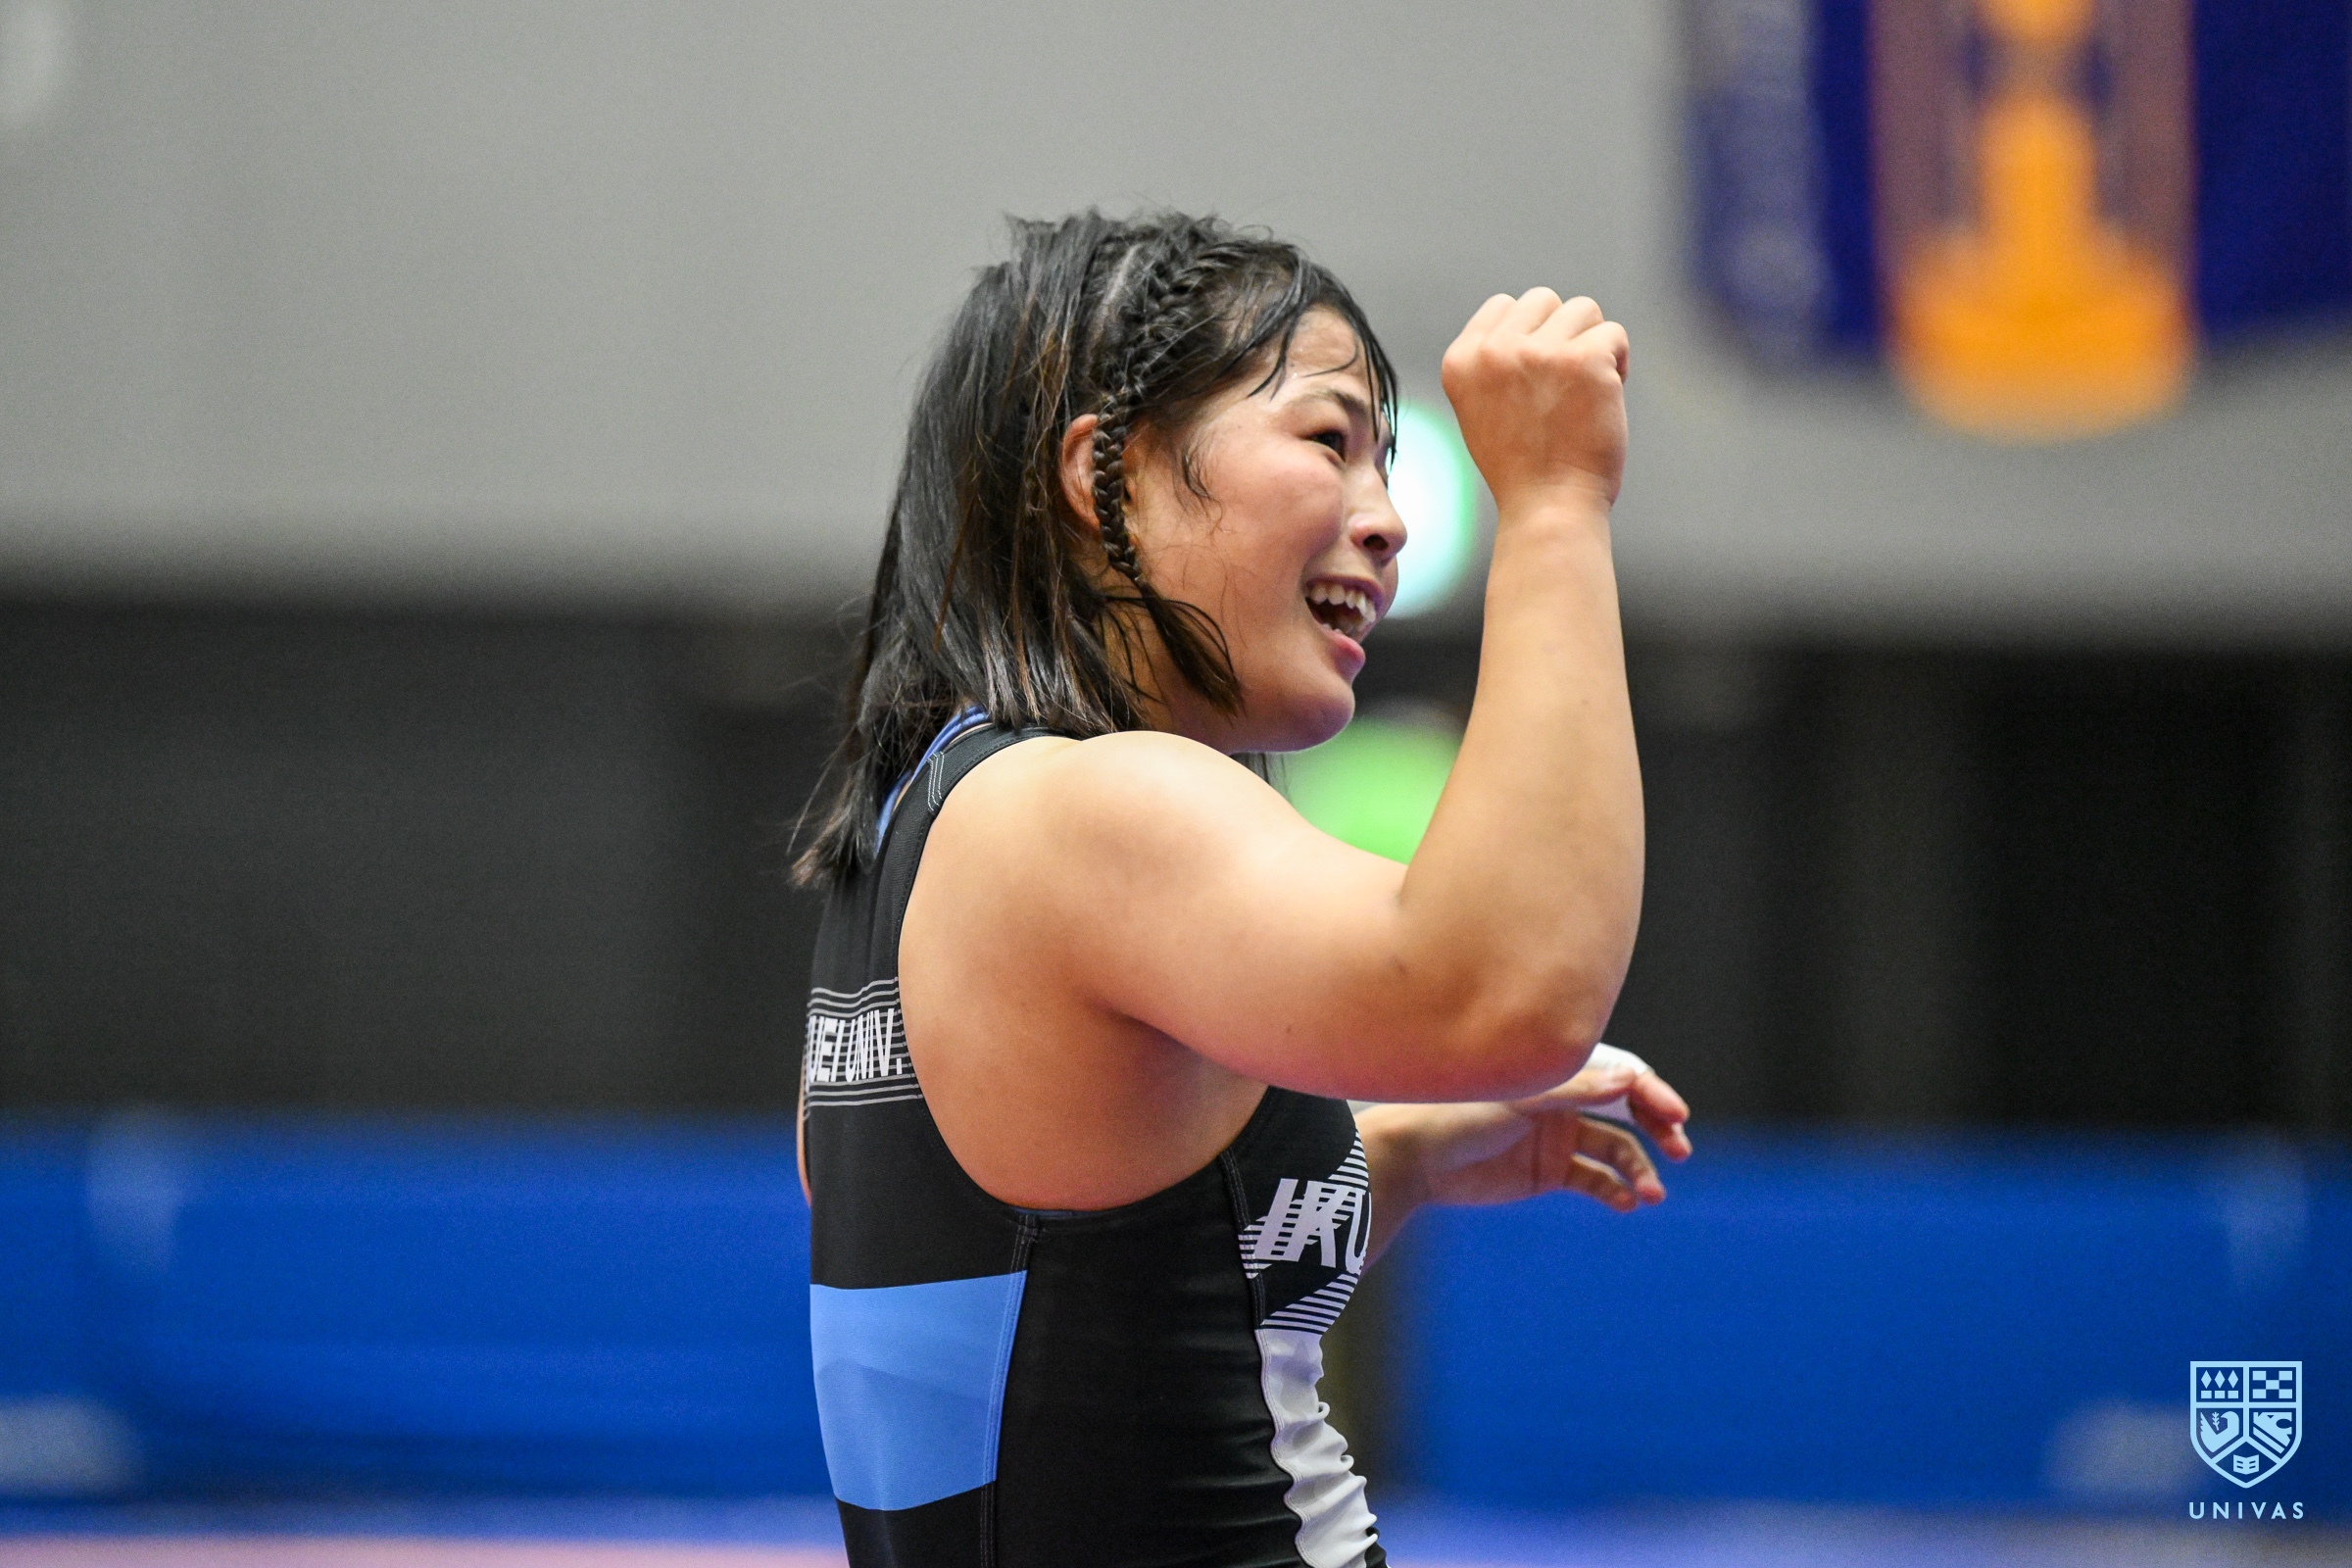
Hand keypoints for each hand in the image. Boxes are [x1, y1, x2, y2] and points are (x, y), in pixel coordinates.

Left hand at [1364, 1052, 1690, 1220]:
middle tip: (1681, 1150)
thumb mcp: (1519, 1101)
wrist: (1414, 1157)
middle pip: (1627, 1110)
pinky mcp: (1548, 1171)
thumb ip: (1574, 1090)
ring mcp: (1558, 1136)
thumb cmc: (1459, 1114)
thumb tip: (1632, 1077)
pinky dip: (1614, 1191)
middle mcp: (1564, 1100)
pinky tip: (1626, 1204)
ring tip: (1651, 1194)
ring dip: (1639, 1169)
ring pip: (1616, 1150)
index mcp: (1558, 1071)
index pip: (1621, 1076)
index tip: (1676, 1117)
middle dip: (1659, 1127)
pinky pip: (1594, 1181)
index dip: (1652, 1093)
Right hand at [1440, 288, 1630, 511]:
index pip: (1503, 306)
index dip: (1530, 335)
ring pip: (1583, 309)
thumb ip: (1494, 362)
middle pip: (1543, 300)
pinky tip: (1606, 396)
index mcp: (1461, 361)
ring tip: (1586, 388)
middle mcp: (1495, 351)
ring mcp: (1539, 353)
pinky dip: (1618, 362)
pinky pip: (1613, 334)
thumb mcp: (1481, 408)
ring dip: (1591, 344)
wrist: (1548, 507)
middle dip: (1561, 333)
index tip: (1537, 378)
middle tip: (1564, 383)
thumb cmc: (1522, 468)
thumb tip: (1532, 323)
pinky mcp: (1584, 360)